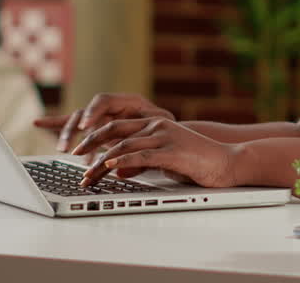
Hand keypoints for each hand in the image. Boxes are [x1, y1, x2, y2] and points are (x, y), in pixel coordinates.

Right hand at [34, 92, 174, 152]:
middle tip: (69, 146)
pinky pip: (73, 124)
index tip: (85, 128)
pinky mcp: (95, 128)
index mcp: (128, 102)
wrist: (170, 134)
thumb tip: (123, 166)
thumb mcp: (161, 136)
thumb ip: (144, 148)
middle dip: (75, 128)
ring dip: (67, 134)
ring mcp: (102, 117)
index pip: (105, 101)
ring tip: (62, 150)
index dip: (93, 112)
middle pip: (86, 111)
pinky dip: (55, 123)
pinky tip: (38, 122)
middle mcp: (111, 107)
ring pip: (77, 121)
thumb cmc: (168, 132)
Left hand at [73, 117, 240, 188]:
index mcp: (153, 123)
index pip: (116, 126)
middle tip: (72, 156)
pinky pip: (141, 154)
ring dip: (100, 160)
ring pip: (123, 145)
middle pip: (113, 130)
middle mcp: (156, 125)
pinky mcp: (172, 150)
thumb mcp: (162, 161)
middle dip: (89, 144)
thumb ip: (140, 162)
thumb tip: (116, 170)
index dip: (94, 135)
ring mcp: (164, 135)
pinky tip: (109, 166)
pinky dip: (122, 160)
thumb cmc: (197, 163)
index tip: (77, 149)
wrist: (227, 163)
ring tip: (87, 174)